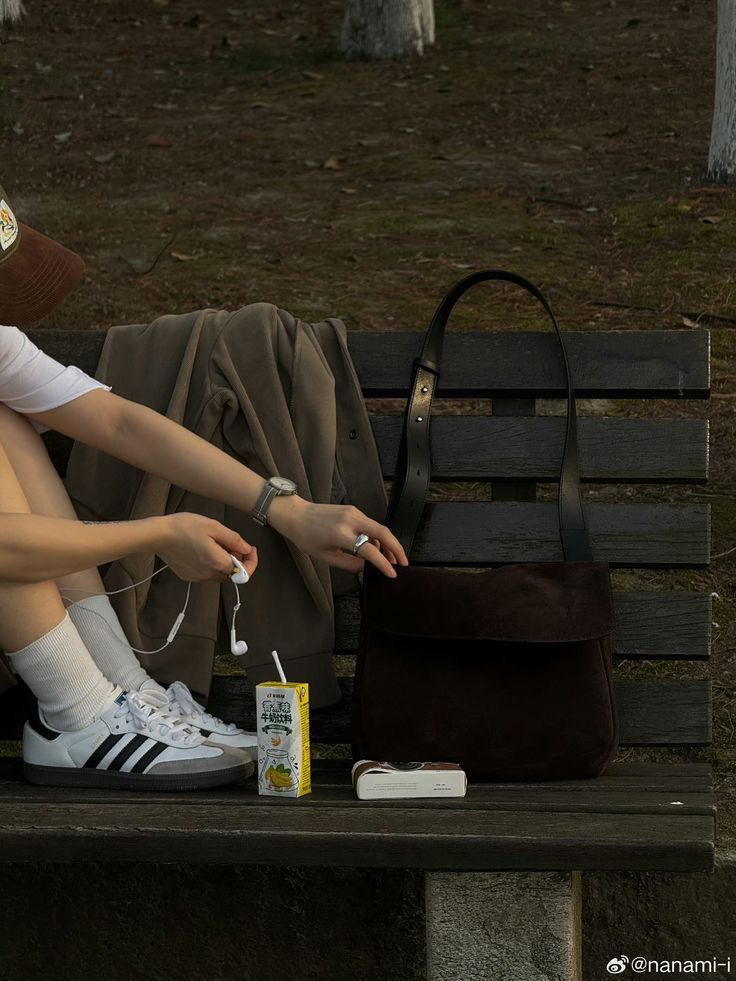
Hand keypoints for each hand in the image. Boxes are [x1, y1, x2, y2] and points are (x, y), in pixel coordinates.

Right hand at [158, 512, 258, 581]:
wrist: (158, 535)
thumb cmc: (186, 527)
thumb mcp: (214, 527)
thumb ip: (234, 540)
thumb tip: (247, 549)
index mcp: (218, 563)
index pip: (244, 571)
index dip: (251, 561)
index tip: (250, 548)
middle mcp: (209, 575)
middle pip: (232, 574)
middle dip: (237, 560)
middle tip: (230, 542)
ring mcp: (197, 577)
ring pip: (219, 575)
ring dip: (224, 563)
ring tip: (216, 544)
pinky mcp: (188, 576)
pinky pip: (207, 574)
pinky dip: (211, 565)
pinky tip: (203, 550)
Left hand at [268, 497, 408, 577]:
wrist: (296, 514)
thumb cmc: (306, 536)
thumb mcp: (326, 556)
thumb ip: (349, 564)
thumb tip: (367, 569)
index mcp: (341, 534)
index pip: (369, 550)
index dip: (383, 563)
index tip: (392, 573)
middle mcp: (350, 520)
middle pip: (383, 532)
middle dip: (396, 548)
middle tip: (403, 563)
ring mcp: (353, 512)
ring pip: (379, 528)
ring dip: (388, 543)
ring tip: (390, 559)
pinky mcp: (353, 510)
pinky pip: (370, 524)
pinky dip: (377, 536)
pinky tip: (375, 548)